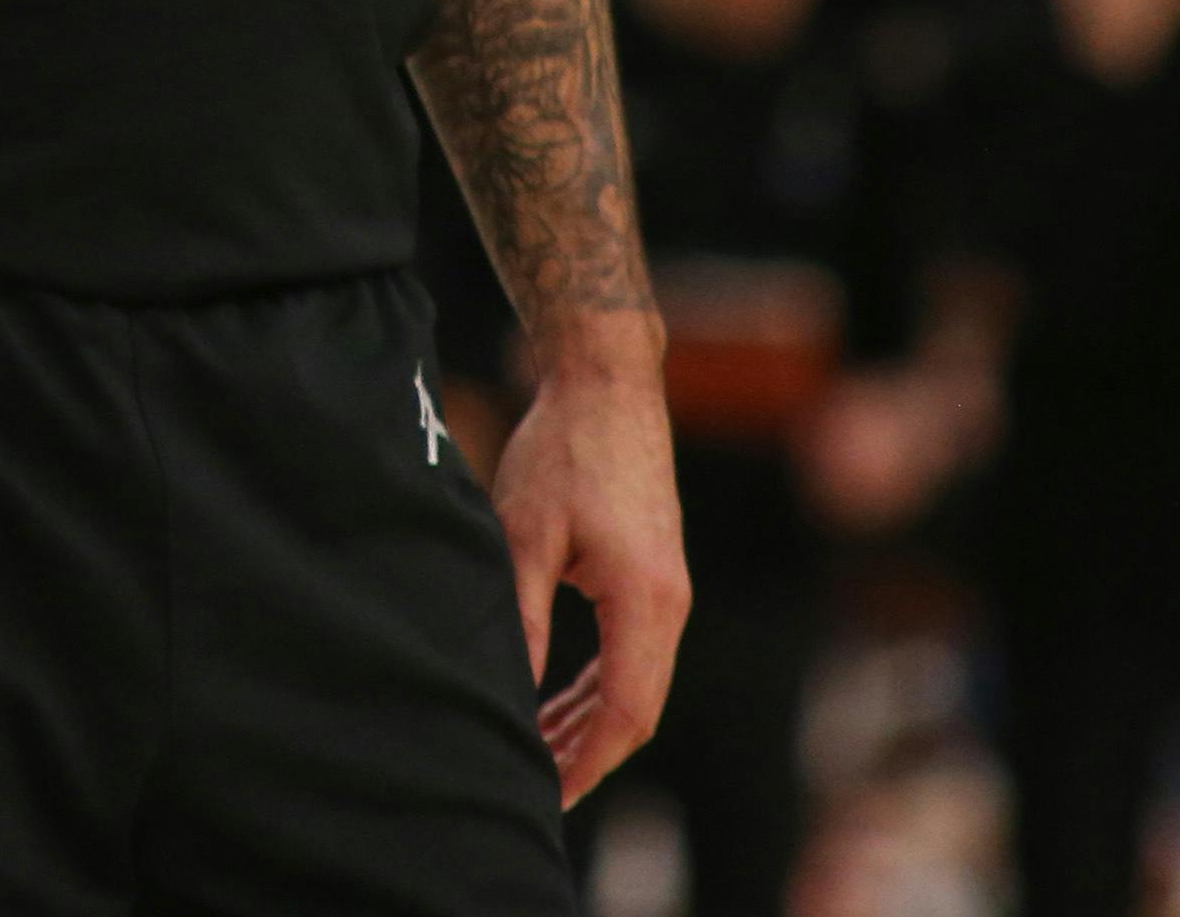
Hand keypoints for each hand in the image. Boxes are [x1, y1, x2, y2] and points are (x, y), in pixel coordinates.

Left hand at [489, 345, 687, 804]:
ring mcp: (669, 591)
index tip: (548, 794)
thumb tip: (509, 692)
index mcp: (644, 598)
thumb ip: (520, 619)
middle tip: (532, 784)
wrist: (608, 386)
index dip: (587, 761)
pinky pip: (633, 654)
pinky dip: (598, 686)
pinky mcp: (656, 578)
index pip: (626, 710)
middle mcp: (670, 603)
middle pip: (637, 708)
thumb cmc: (562, 450)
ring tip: (537, 752)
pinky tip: (557, 703)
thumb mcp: (524, 535)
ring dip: (589, 721)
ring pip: (636, 684)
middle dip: (586, 753)